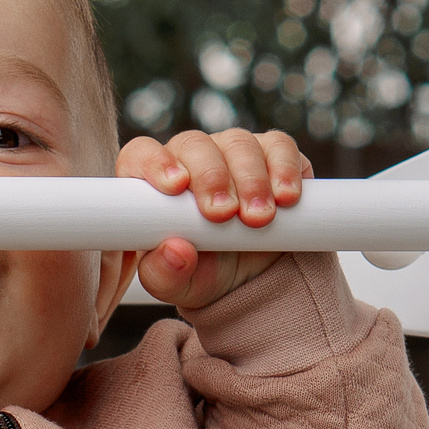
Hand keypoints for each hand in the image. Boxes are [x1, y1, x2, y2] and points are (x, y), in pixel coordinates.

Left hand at [118, 128, 313, 306]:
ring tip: (259, 218)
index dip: (154, 162)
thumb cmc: (199, 274)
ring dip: (250, 179)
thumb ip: (163, 273)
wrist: (249, 280)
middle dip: (211, 177)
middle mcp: (190, 159)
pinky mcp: (272, 153)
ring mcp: (231, 151)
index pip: (141, 154)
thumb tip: (175, 251)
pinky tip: (286, 197)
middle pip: (194, 145)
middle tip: (223, 214)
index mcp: (154, 184)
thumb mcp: (176, 285)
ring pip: (237, 143)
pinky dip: (285, 168)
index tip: (175, 187)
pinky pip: (279, 145)